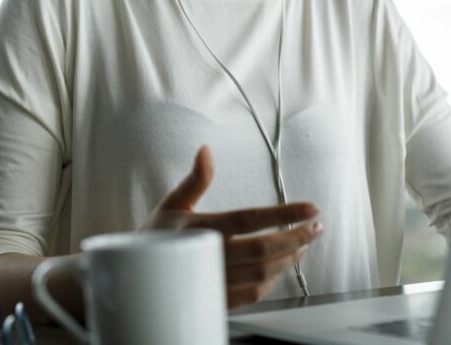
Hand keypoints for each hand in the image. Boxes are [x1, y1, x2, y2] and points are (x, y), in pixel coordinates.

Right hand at [142, 145, 322, 308]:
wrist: (135, 274)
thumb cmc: (156, 235)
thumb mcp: (173, 203)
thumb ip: (195, 179)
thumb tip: (206, 150)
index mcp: (199, 228)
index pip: (249, 219)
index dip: (283, 214)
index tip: (311, 208)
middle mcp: (208, 255)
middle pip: (263, 249)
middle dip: (296, 237)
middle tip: (316, 227)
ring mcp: (213, 280)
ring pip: (262, 273)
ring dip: (289, 259)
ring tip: (304, 244)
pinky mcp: (216, 299)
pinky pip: (253, 294)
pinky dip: (273, 281)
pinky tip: (283, 267)